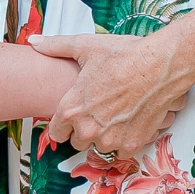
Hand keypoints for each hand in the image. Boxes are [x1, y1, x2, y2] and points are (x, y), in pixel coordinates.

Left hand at [27, 31, 191, 160]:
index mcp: (72, 108)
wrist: (160, 65)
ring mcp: (110, 139)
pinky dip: (125, 139)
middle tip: (98, 112)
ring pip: (99, 147)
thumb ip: (56, 46)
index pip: (56, 132)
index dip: (64, 124)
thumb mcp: (86, 46)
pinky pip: (121, 151)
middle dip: (85, 129)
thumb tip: (34, 42)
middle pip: (77, 141)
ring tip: (116, 114)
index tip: (73, 117)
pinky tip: (130, 121)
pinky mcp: (132, 144)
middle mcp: (88, 128)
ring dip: (105, 136)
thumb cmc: (124, 56)